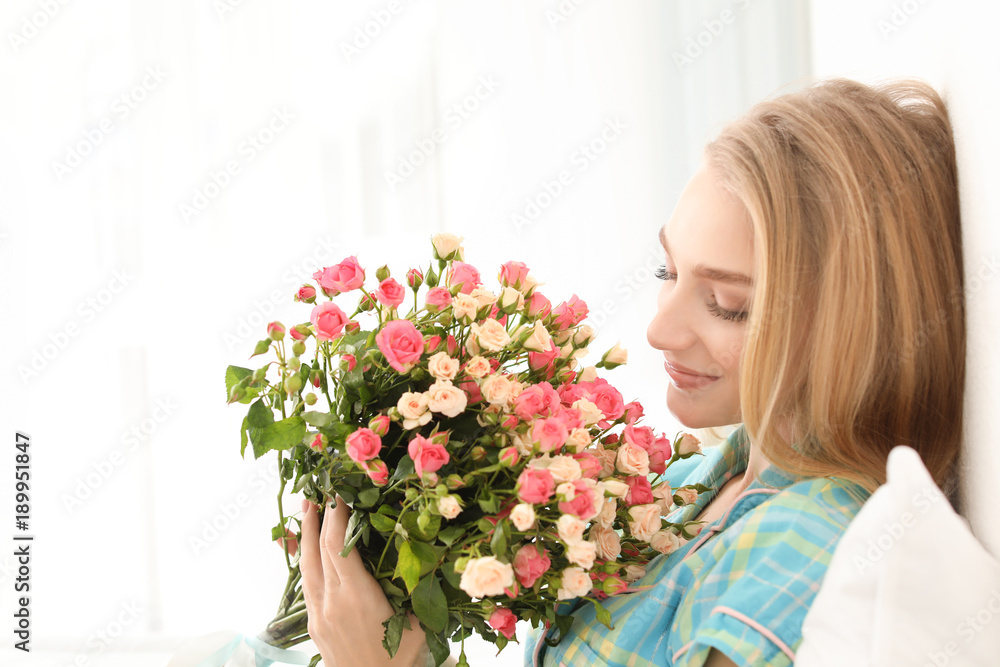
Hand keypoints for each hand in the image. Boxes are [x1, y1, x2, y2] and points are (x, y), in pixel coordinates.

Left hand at [299, 497, 429, 666]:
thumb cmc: (400, 660)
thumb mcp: (418, 622)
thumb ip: (419, 587)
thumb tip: (431, 552)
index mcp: (358, 597)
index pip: (339, 546)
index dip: (337, 516)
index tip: (341, 494)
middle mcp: (332, 602)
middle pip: (318, 549)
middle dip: (318, 517)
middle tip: (319, 490)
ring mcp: (318, 613)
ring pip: (306, 565)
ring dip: (305, 534)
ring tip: (304, 507)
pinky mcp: (313, 623)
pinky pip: (305, 583)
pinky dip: (305, 558)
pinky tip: (306, 546)